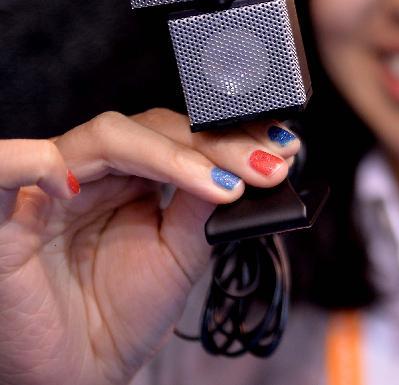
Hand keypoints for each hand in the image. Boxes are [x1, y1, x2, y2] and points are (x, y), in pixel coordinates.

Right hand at [0, 109, 301, 384]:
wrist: (76, 376)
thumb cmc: (119, 317)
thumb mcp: (179, 255)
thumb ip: (203, 207)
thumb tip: (247, 166)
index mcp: (128, 178)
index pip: (179, 134)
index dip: (229, 135)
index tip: (282, 148)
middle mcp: (91, 173)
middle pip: (151, 128)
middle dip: (217, 144)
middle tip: (267, 166)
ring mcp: (47, 190)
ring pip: (104, 137)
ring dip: (170, 153)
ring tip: (222, 183)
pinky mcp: (3, 220)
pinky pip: (3, 169)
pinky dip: (32, 163)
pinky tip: (79, 182)